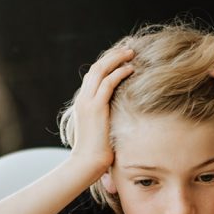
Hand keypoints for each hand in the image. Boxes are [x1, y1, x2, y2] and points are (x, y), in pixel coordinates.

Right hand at [68, 47, 134, 176]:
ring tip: (131, 54)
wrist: (87, 163)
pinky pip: (108, 83)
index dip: (107, 63)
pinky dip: (119, 73)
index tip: (122, 57)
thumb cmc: (96, 151)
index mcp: (83, 102)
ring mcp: (88, 102)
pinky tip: (130, 69)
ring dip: (117, 59)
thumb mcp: (101, 129)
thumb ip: (107, 117)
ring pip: (100, 70)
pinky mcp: (96, 107)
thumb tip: (121, 114)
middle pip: (96, 68)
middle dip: (113, 56)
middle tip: (128, 49)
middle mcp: (83, 98)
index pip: (93, 75)